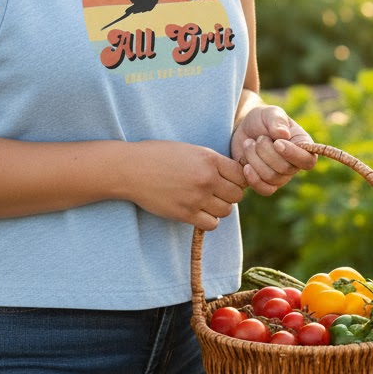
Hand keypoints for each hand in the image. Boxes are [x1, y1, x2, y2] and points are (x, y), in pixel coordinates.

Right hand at [126, 140, 246, 230]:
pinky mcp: (186, 214)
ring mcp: (197, 197)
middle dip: (228, 194)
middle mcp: (207, 178)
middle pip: (237, 195)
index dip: (237, 179)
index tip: (227, 180)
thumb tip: (233, 174)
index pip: (241, 175)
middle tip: (215, 192)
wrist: (131, 169)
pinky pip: (212, 224)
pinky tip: (197, 211)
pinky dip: (208, 220)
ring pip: (226, 211)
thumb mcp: (189, 150)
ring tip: (203, 201)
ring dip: (218, 208)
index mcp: (209, 158)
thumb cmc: (158, 156)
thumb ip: (211, 161)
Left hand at [230, 105, 316, 195]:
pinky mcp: (265, 183)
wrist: (242, 129)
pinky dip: (253, 178)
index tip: (277, 142)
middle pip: (285, 169)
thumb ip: (277, 120)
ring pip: (271, 177)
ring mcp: (281, 176)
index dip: (293, 154)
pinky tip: (245, 165)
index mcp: (302, 145)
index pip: (308, 160)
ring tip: (248, 144)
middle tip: (258, 138)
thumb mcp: (269, 113)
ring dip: (255, 159)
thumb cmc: (261, 119)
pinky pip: (264, 189)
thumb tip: (284, 134)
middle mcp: (294, 164)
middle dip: (266, 151)